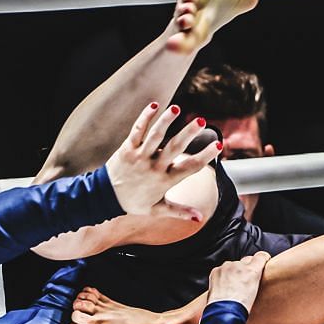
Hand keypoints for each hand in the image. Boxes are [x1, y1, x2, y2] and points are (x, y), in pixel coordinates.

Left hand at [105, 103, 221, 220]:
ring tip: (177, 109)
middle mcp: (154, 168)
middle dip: (189, 134)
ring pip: (155, 136)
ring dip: (166, 121)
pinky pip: (137, 131)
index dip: (205, 156)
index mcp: (165, 181)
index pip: (190, 168)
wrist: (105, 198)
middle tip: (201, 121)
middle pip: (174, 148)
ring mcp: (140, 157)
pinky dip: (145, 118)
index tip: (218, 145)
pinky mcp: (127, 149)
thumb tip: (200, 218)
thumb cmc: (133, 203)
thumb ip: (180, 212)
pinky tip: (154, 105)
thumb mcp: (157, 209)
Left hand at [206, 251, 271, 311]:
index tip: (263, 261)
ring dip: (234, 272)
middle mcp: (239, 266)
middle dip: (247, 267)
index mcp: (253, 271)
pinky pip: (222, 270)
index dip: (263, 258)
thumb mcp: (256, 292)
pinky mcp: (216, 271)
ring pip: (233, 265)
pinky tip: (224, 287)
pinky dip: (223, 276)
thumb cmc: (241, 307)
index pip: (261, 256)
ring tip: (233, 287)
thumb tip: (256, 277)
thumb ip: (256, 279)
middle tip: (246, 281)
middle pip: (246, 260)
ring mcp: (226, 267)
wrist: (224, 312)